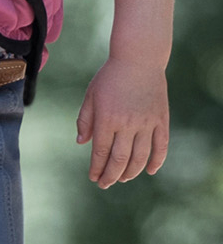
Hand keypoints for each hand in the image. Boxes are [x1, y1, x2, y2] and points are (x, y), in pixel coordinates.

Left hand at [77, 55, 169, 186]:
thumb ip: (85, 120)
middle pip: (119, 159)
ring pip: (140, 157)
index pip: (101, 152)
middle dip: (111, 176)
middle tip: (105, 184)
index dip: (97, 168)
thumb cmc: (110, 77)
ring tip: (123, 178)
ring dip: (131, 172)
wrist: (138, 59)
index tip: (93, 177)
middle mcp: (127, 124)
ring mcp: (146, 123)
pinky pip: (161, 146)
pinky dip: (157, 161)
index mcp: (107, 118)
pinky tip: (150, 171)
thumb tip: (82, 143)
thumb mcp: (91, 95)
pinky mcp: (161, 120)